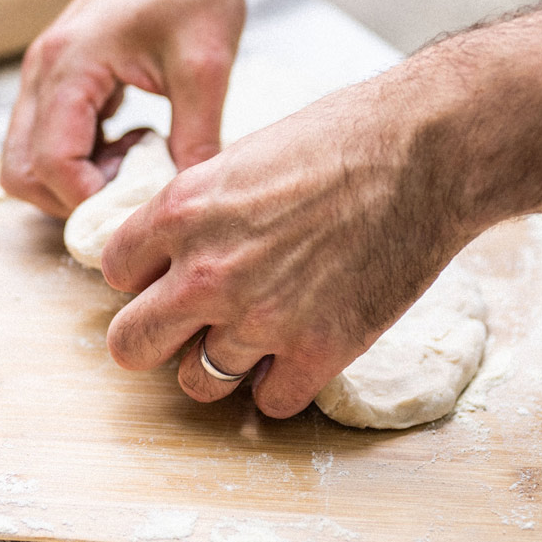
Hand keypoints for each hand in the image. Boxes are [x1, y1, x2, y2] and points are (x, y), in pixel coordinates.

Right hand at [1, 0, 246, 218]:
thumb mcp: (205, 66)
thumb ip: (196, 138)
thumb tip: (189, 200)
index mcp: (69, 64)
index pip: (51, 165)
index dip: (92, 200)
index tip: (142, 203)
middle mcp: (43, 70)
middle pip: (19, 171)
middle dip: (71, 199)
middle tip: (134, 187)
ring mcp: (45, 72)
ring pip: (27, 158)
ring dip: (75, 178)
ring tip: (138, 158)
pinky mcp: (61, 74)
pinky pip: (47, 137)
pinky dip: (81, 157)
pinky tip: (134, 140)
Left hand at [98, 78, 471, 416]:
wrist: (427, 153)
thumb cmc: (342, 139)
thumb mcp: (243, 157)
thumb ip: (197, 210)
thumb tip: (174, 250)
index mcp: (181, 212)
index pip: (114, 272)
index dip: (143, 276)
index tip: (169, 273)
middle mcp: (208, 272)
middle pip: (131, 345)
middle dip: (154, 338)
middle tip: (186, 327)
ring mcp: (260, 318)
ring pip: (197, 383)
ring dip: (219, 365)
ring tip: (251, 338)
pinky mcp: (318, 352)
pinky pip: (269, 403)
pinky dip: (281, 384)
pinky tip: (299, 352)